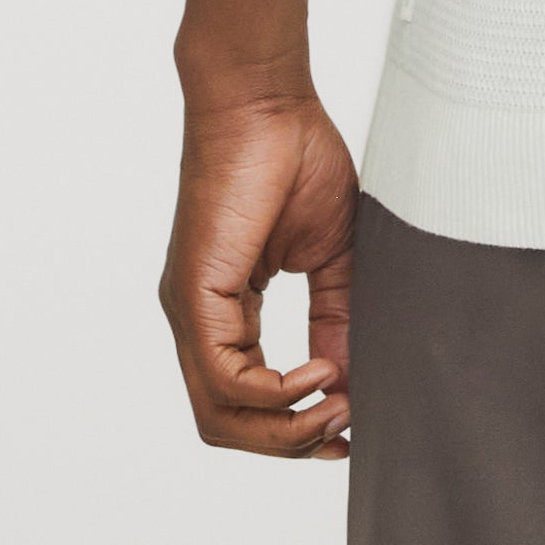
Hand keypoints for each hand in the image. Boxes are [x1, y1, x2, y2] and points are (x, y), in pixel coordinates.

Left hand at [161, 83, 360, 458]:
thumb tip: (355, 381)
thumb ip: (340, 320)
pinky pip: (225, 379)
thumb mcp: (333, 258)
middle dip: (291, 444)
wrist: (267, 101)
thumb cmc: (295, 158)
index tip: (352, 424)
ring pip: (219, 416)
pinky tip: (320, 371)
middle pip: (227, 426)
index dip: (297, 430)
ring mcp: (190, 311)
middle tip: (346, 426)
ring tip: (338, 405)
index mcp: (226, 312)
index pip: (245, 404)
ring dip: (286, 429)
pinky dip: (278, 393)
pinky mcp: (194, 295)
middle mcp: (199, 320)